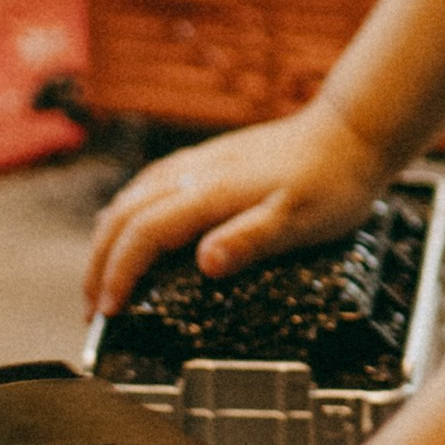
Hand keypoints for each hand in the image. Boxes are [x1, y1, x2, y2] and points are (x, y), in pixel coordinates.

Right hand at [83, 98, 394, 316]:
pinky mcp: (209, 159)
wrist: (352, 132)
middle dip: (99, 263)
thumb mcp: (300, 220)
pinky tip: (131, 224)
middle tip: (93, 309)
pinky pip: (149, 183)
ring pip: (131, 196)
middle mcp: (195, 172)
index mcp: (210, 191)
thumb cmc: (332, 181)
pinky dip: (126, 212)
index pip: (143, 234)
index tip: (109, 312)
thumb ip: (251, 240)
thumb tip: (205, 264)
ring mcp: (200, 162)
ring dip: (107, 238)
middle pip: (123, 215)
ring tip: (102, 277)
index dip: (119, 274)